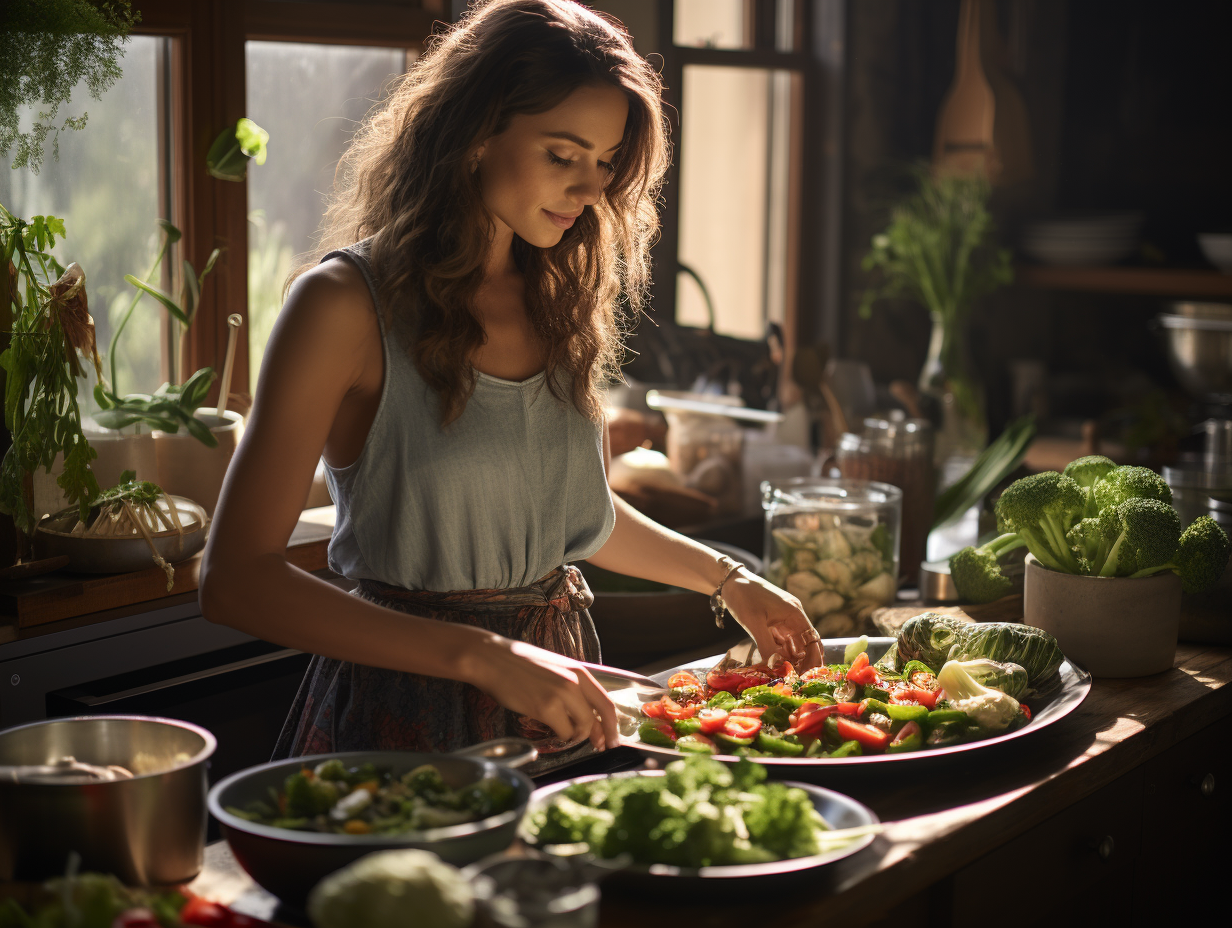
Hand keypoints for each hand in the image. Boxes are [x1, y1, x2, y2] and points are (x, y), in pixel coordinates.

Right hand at [462, 634, 618, 750]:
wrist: (491, 658)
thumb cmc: (520, 664)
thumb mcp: (555, 669)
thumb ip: (573, 688)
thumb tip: (587, 714)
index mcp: (579, 671)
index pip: (606, 702)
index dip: (613, 724)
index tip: (614, 739)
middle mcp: (574, 682)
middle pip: (599, 718)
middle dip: (600, 736)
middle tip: (598, 746)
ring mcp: (560, 695)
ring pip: (582, 727)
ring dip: (575, 735)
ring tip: (564, 731)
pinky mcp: (544, 708)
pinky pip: (562, 732)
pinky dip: (559, 735)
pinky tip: (550, 729)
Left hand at [721, 569, 823, 670]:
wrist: (729, 581)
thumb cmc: (743, 596)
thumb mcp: (754, 622)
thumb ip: (766, 645)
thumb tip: (777, 668)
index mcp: (794, 613)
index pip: (812, 639)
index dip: (814, 658)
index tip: (810, 676)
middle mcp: (792, 617)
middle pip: (806, 644)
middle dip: (804, 662)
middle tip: (799, 682)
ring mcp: (782, 621)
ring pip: (793, 645)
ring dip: (791, 660)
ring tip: (788, 678)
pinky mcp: (772, 624)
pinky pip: (781, 642)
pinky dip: (780, 654)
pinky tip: (776, 667)